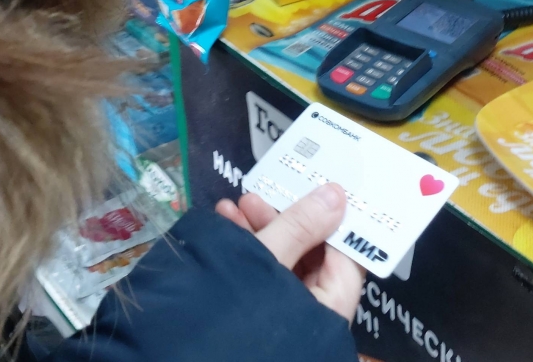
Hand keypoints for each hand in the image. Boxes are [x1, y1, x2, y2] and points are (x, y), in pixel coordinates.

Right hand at [216, 183, 364, 322]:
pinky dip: (247, 249)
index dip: (333, 220)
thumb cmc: (237, 312)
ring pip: (282, 262)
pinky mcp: (258, 315)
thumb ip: (300, 225)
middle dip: (285, 220)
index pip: (347, 258)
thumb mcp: (268, 260)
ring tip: (232, 206)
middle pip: (311, 257)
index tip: (318, 188)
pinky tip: (224, 224)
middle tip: (259, 196)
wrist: (185, 354)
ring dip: (260, 230)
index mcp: (329, 310)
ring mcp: (285, 317)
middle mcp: (312, 317)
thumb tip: (337, 194)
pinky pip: (261, 275)